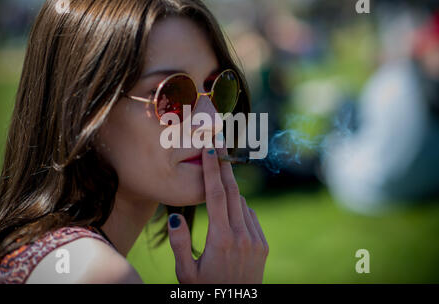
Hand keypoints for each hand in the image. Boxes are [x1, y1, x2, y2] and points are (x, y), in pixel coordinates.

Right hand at [168, 147, 268, 283]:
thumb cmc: (206, 290)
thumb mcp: (185, 273)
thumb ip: (179, 245)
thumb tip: (175, 218)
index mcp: (221, 239)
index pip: (216, 196)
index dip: (213, 170)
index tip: (212, 150)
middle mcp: (241, 235)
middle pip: (232, 192)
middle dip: (224, 169)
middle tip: (218, 149)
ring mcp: (255, 239)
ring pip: (242, 204)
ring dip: (230, 192)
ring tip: (217, 185)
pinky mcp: (262, 245)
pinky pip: (251, 216)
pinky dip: (240, 209)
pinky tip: (230, 216)